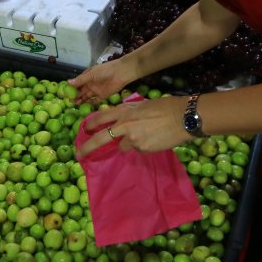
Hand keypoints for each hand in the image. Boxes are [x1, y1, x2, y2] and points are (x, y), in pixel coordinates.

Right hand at [67, 60, 130, 104]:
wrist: (120, 73)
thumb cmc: (105, 71)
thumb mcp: (91, 74)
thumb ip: (80, 80)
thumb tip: (68, 82)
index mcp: (87, 77)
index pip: (77, 83)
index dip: (72, 88)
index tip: (65, 93)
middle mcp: (91, 84)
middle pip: (81, 91)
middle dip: (75, 96)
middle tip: (69, 101)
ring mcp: (96, 90)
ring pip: (86, 96)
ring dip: (81, 100)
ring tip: (75, 104)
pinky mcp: (102, 95)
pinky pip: (95, 100)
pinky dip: (90, 103)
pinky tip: (85, 105)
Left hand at [77, 95, 191, 157]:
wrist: (181, 117)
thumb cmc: (164, 107)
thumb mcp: (141, 106)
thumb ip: (128, 115)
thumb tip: (120, 124)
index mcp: (123, 111)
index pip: (100, 117)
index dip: (89, 125)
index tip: (84, 131)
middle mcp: (124, 124)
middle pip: (100, 138)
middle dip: (87, 147)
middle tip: (79, 155)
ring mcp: (132, 138)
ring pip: (123, 146)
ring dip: (130, 143)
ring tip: (147, 135)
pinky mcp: (141, 148)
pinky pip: (138, 150)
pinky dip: (143, 146)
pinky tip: (154, 139)